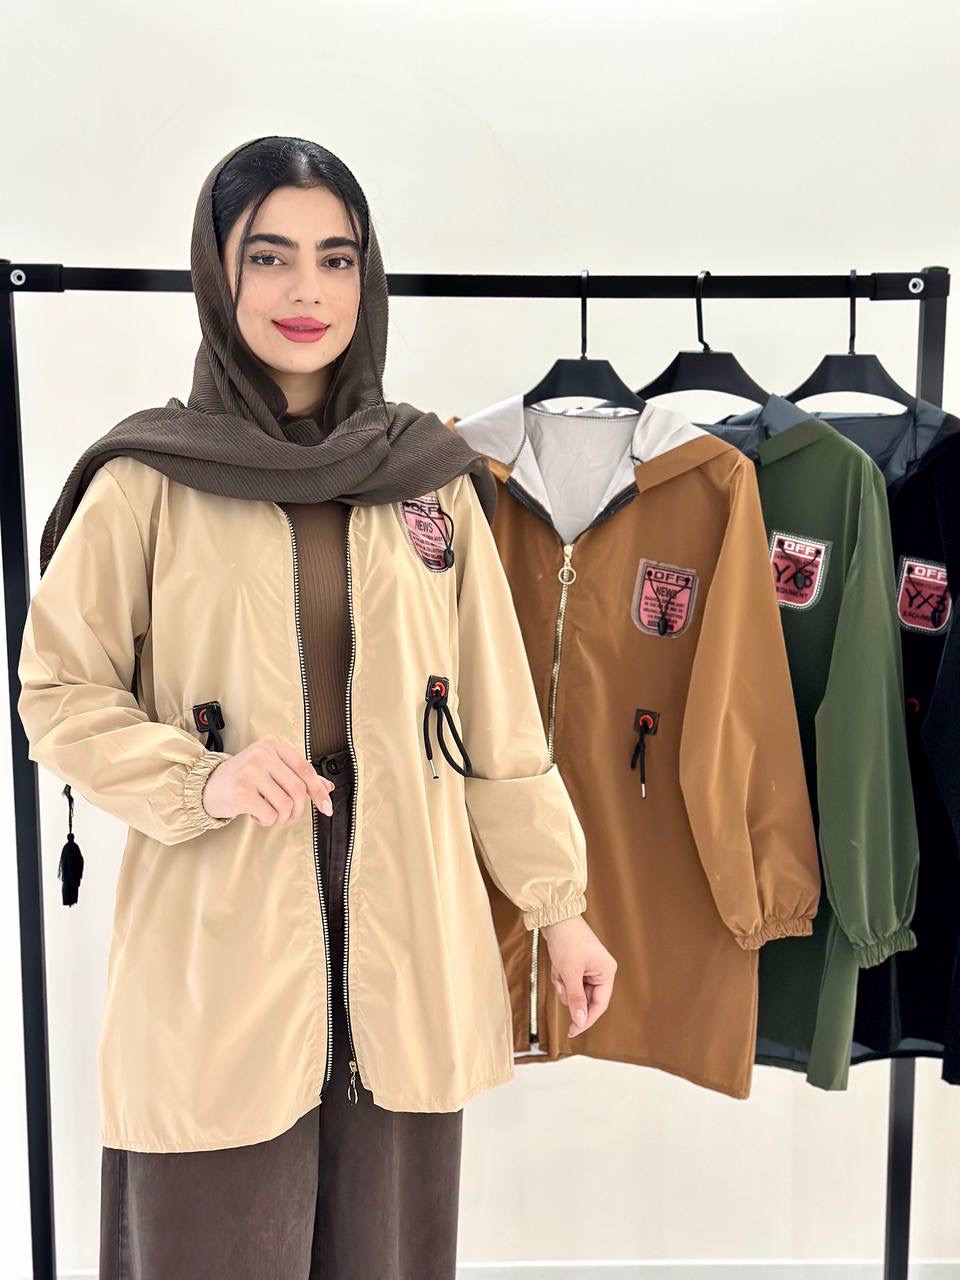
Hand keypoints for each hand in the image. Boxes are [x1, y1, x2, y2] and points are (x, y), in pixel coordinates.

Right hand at [201, 734, 334, 825]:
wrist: (207, 785)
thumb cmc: (242, 777)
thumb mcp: (271, 768)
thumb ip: (298, 775)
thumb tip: (327, 787)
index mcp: (273, 744)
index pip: (305, 769)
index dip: (318, 791)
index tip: (326, 807)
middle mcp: (262, 754)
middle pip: (298, 789)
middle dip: (298, 809)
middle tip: (289, 815)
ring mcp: (251, 772)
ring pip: (286, 804)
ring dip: (281, 817)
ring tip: (268, 812)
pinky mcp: (242, 792)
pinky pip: (269, 815)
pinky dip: (267, 821)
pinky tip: (256, 814)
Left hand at [540, 914, 616, 1037]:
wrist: (555, 916)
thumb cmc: (568, 939)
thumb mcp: (570, 972)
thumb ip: (576, 998)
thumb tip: (579, 1019)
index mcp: (606, 972)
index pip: (599, 1004)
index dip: (586, 1019)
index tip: (573, 1031)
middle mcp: (600, 971)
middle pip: (585, 998)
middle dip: (569, 992)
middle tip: (562, 982)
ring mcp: (588, 968)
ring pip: (574, 991)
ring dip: (562, 984)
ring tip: (559, 969)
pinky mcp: (577, 965)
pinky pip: (568, 981)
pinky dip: (560, 976)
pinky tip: (556, 966)